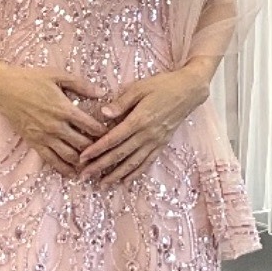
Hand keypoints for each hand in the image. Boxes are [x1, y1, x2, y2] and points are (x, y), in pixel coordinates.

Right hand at [0, 63, 108, 178]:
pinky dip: (64, 169)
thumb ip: (81, 84)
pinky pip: (51, 161)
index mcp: (64, 109)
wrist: (2, 89)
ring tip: (94, 164)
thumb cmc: (30, 79)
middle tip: (107, 152)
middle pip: (83, 144)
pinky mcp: (34, 143)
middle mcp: (56, 126)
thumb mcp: (57, 75)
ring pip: (69, 156)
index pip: (91, 126)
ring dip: (83, 162)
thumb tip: (102, 92)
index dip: (105, 132)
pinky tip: (73, 173)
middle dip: (97, 149)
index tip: (113, 133)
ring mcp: (44, 137)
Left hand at [75, 66, 210, 184]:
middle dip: (100, 166)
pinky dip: (136, 173)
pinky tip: (126, 181)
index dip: (96, 149)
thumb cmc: (163, 85)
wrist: (189, 91)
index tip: (82, 158)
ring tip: (102, 184)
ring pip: (133, 163)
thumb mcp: (139, 87)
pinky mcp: (162, 144)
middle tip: (84, 176)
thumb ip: (121, 102)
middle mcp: (147, 134)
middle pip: (119, 154)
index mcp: (139, 120)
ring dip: (116, 175)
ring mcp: (155, 141)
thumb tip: (103, 113)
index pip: (113, 139)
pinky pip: (147, 162)